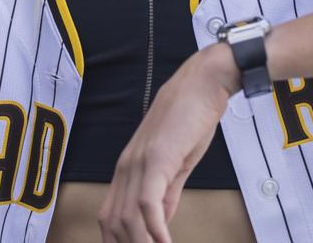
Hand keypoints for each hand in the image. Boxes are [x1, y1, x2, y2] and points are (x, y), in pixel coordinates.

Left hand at [98, 42, 239, 242]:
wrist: (202, 84)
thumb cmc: (190, 120)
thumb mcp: (175, 163)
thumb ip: (166, 194)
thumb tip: (159, 223)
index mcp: (127, 169)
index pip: (109, 218)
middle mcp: (126, 167)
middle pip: (112, 223)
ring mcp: (139, 162)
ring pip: (128, 218)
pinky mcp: (158, 158)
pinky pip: (149, 203)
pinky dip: (156, 230)